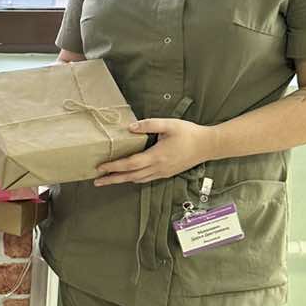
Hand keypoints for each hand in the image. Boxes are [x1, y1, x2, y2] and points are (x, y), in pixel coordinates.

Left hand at [92, 119, 213, 185]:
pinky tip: (128, 176)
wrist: (208, 145)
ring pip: (138, 179)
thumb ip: (149, 125)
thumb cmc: (189, 133)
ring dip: (122, 180)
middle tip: (97, 181)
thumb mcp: (169, 124)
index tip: (100, 167)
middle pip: (131, 176)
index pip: (130, 164)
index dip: (114, 166)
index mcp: (157, 156)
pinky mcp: (166, 173)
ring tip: (108, 179)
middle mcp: (158, 168)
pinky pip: (146, 178)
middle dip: (112, 179)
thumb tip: (130, 127)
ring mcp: (163, 172)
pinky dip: (134, 178)